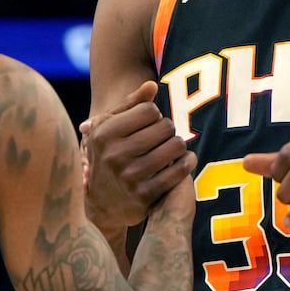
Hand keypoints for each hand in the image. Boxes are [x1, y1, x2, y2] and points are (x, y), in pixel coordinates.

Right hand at [81, 81, 193, 230]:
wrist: (102, 205)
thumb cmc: (108, 157)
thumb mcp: (110, 130)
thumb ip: (130, 105)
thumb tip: (152, 85)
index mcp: (104, 134)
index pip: (149, 110)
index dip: (154, 115)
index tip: (150, 124)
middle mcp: (115, 154)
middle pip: (165, 126)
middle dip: (168, 129)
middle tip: (163, 137)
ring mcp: (130, 176)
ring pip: (175, 146)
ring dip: (178, 145)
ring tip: (172, 148)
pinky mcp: (145, 194)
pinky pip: (179, 170)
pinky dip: (188, 162)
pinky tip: (185, 160)